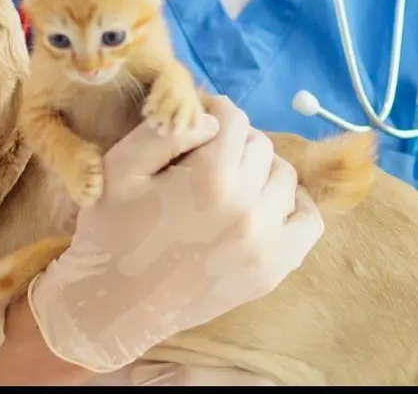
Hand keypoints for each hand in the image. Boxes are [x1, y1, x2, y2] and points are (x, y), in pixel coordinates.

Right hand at [27, 95, 323, 372]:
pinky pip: (308, 221)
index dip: (212, 111)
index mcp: (210, 178)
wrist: (114, 306)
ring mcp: (267, 243)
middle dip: (233, 142)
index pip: (232, 118)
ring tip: (228, 182)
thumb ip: (165, 131)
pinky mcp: (274, 269)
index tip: (194, 125)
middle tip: (203, 157)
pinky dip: (291, 205)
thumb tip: (210, 116)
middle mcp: (249, 208)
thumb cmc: (109, 232)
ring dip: (259, 170)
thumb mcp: (119, 168)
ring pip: (284, 177)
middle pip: (260, 146)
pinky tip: (261, 206)